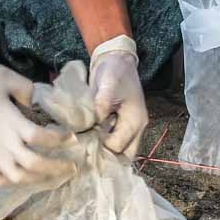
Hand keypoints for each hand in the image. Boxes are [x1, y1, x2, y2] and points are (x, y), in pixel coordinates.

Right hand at [0, 63, 76, 185]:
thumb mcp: (3, 76)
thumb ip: (26, 88)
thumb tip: (39, 100)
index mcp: (11, 123)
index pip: (43, 138)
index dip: (61, 140)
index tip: (72, 138)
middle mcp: (4, 145)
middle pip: (37, 164)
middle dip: (59, 167)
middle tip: (73, 165)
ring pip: (22, 178)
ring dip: (42, 179)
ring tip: (56, 175)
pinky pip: (3, 182)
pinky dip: (19, 183)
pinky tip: (29, 177)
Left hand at [88, 36, 147, 158]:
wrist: (117, 60)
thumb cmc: (114, 71)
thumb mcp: (107, 84)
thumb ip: (102, 104)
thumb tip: (93, 123)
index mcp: (135, 120)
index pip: (117, 147)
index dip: (100, 148)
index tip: (83, 143)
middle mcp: (136, 129)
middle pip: (124, 157)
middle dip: (105, 159)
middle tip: (85, 154)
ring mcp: (129, 128)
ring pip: (120, 153)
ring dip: (104, 154)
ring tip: (86, 149)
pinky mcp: (121, 126)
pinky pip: (116, 145)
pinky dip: (104, 147)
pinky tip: (89, 142)